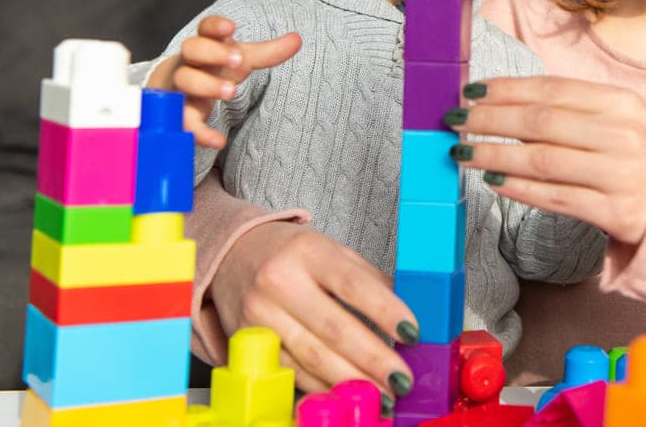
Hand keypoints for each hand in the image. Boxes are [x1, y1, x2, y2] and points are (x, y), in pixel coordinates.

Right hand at [146, 16, 300, 148]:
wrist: (174, 90)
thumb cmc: (213, 68)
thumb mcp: (240, 59)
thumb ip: (268, 52)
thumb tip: (298, 39)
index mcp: (206, 43)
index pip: (206, 28)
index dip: (216, 26)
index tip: (231, 27)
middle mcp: (189, 61)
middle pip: (191, 49)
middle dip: (213, 53)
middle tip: (238, 60)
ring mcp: (179, 86)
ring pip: (184, 81)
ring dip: (206, 85)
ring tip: (231, 92)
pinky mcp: (177, 113)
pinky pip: (183, 121)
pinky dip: (200, 132)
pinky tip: (218, 141)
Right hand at [209, 220, 418, 402]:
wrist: (232, 255)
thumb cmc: (292, 254)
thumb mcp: (332, 251)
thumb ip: (368, 279)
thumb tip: (407, 315)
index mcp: (308, 252)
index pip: (353, 284)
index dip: (386, 311)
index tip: (413, 332)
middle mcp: (280, 282)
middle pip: (334, 329)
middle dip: (374, 360)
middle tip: (403, 379)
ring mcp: (260, 315)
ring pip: (312, 357)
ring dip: (352, 382)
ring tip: (383, 396)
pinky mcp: (248, 343)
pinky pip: (292, 372)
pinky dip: (323, 387)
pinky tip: (346, 394)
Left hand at [445, 77, 645, 244]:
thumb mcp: (627, 123)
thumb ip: (578, 112)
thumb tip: (509, 106)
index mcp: (622, 103)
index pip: (551, 90)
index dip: (505, 89)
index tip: (470, 91)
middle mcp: (622, 134)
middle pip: (540, 122)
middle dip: (490, 119)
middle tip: (454, 121)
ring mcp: (621, 174)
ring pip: (542, 160)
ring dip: (495, 155)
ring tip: (463, 154)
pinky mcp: (618, 213)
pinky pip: (556, 198)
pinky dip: (519, 190)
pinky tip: (493, 183)